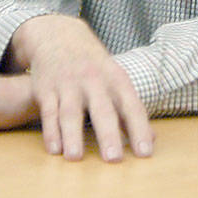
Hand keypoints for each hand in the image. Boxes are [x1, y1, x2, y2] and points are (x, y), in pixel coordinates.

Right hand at [9, 14, 153, 161]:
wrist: (60, 38)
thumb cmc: (95, 68)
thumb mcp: (117, 81)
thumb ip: (131, 110)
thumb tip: (151, 139)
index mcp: (117, 80)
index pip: (132, 107)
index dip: (139, 129)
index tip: (145, 153)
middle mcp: (94, 81)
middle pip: (103, 111)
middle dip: (108, 135)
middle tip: (114, 159)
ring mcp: (69, 85)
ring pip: (71, 113)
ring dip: (73, 136)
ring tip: (76, 158)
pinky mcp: (46, 89)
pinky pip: (48, 112)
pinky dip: (50, 131)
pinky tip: (54, 150)